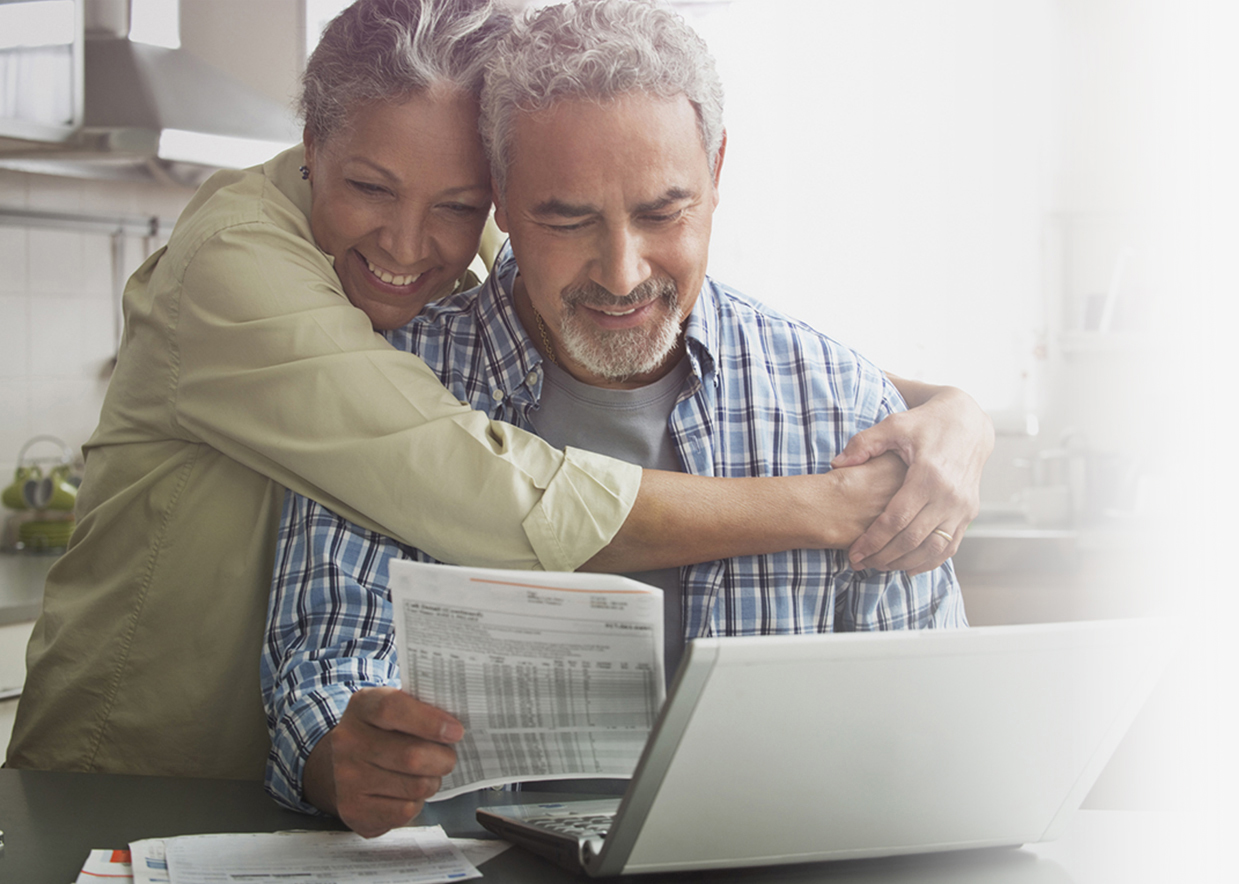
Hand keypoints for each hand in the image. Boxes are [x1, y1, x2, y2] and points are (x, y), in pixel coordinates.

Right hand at [303, 687, 463, 837]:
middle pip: (411, 756)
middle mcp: (347, 741)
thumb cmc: (384, 734)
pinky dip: (416, 803)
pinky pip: (405, 811)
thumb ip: (423, 710)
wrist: (344, 768)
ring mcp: (346, 777)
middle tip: (447, 757)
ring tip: (425, 775)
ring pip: (415, 786)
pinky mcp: (353, 809)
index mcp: (362, 707)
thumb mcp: (397, 709)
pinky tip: (406, 793)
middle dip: (442, 759)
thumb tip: (455, 726)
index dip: (429, 721)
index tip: (455, 731)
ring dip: (431, 782)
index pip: (392, 708)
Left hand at [832, 386, 992, 573]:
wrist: (968, 422)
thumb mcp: (893, 425)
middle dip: (883, 556)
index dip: (872, 540)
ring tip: (880, 566)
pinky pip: (951, 546)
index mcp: (928, 475)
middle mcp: (949, 495)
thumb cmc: (926, 423)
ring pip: (933, 549)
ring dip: (905, 562)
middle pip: (912, 539)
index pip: (896, 519)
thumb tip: (837, 463)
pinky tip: (908, 566)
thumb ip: (864, 444)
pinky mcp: (970, 512)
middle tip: (861, 563)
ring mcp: (963, 506)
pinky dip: (930, 561)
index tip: (854, 552)